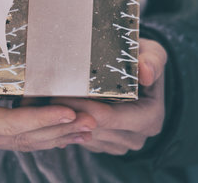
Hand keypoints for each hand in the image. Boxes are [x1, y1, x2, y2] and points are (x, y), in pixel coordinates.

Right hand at [0, 49, 95, 150]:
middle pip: (22, 137)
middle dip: (57, 130)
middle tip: (92, 122)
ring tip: (86, 129)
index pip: (6, 125)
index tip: (68, 112)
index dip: (38, 119)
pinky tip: (60, 128)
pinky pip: (17, 135)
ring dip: (55, 135)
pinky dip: (41, 132)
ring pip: (23, 140)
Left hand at [51, 38, 166, 154]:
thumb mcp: (152, 52)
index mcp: (149, 118)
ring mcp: (120, 143)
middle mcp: (136, 136)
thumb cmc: (142, 57)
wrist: (136, 70)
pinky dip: (68, 125)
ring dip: (65, 120)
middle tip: (45, 96)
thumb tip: (146, 72)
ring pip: (84, 136)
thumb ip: (152, 59)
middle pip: (92, 128)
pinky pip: (82, 139)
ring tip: (47, 100)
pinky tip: (57, 109)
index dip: (81, 106)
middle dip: (68, 113)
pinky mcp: (105, 144)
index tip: (57, 94)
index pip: (107, 117)